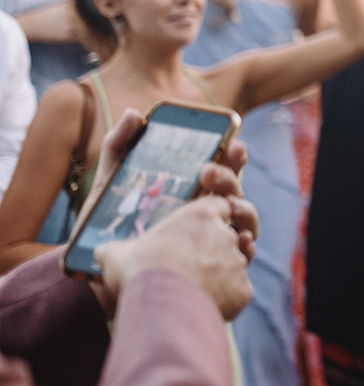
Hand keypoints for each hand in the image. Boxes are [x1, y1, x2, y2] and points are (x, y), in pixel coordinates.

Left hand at [88, 108, 256, 315]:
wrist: (93, 272)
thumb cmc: (105, 226)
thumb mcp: (109, 182)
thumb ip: (119, 145)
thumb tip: (135, 113)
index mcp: (191, 189)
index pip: (222, 166)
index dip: (233, 154)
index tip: (232, 144)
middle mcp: (206, 211)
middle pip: (234, 189)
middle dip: (230, 176)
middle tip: (207, 172)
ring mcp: (212, 238)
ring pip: (245, 219)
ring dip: (244, 208)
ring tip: (228, 205)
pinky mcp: (212, 266)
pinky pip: (241, 256)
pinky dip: (247, 246)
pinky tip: (240, 241)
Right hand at [96, 196, 252, 320]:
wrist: (161, 306)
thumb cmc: (138, 271)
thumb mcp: (116, 255)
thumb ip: (115, 249)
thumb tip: (101, 252)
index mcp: (200, 216)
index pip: (219, 205)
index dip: (211, 217)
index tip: (199, 229)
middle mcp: (225, 235)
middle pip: (227, 238)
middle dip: (211, 251)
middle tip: (188, 267)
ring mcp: (237, 263)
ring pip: (233, 267)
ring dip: (218, 276)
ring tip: (191, 290)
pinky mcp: (242, 290)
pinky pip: (237, 293)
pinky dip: (224, 299)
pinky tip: (201, 306)